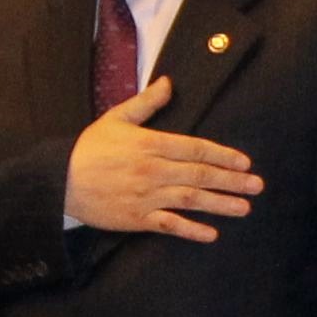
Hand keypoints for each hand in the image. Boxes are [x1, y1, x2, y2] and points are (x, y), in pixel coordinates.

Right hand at [66, 77, 260, 240]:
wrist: (60, 181)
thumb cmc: (90, 148)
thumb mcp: (117, 118)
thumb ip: (147, 103)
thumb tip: (169, 82)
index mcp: (150, 144)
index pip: (195, 148)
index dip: (223, 155)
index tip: (244, 162)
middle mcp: (153, 170)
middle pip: (200, 174)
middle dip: (231, 180)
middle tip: (257, 185)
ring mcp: (146, 196)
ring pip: (190, 200)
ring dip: (220, 204)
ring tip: (244, 208)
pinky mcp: (136, 219)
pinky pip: (169, 225)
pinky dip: (191, 230)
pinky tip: (211, 234)